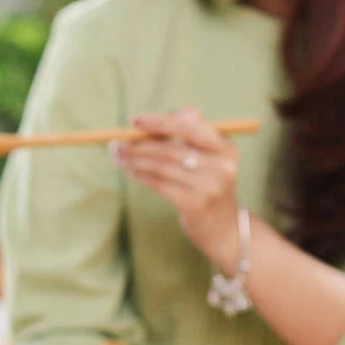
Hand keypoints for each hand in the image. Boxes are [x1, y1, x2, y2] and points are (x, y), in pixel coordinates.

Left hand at [113, 108, 242, 270]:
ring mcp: (210, 187)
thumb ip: (192, 134)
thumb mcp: (210, 159)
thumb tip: (166, 115)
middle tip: (117, 142)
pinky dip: (141, 176)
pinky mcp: (196, 205)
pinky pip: (160, 184)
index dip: (160, 122)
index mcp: (227, 149)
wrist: (226, 229)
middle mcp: (222, 167)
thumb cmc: (210, 186)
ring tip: (119, 157)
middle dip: (140, 144)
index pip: (191, 127)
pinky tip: (130, 172)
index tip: (135, 120)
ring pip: (162, 166)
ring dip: (135, 160)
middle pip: (172, 148)